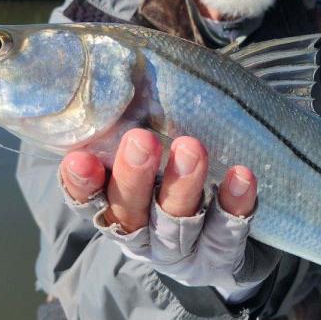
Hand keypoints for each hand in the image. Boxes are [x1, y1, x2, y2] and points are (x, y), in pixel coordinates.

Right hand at [59, 129, 259, 290]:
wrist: (227, 251)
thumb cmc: (178, 186)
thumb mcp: (154, 162)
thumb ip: (140, 124)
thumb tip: (140, 61)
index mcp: (116, 211)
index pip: (88, 200)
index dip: (80, 184)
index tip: (79, 158)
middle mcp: (142, 235)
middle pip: (130, 211)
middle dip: (133, 177)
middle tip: (141, 140)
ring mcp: (180, 251)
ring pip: (176, 222)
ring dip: (183, 185)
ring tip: (191, 148)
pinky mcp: (219, 258)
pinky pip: (226, 231)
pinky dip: (233, 203)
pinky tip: (241, 175)